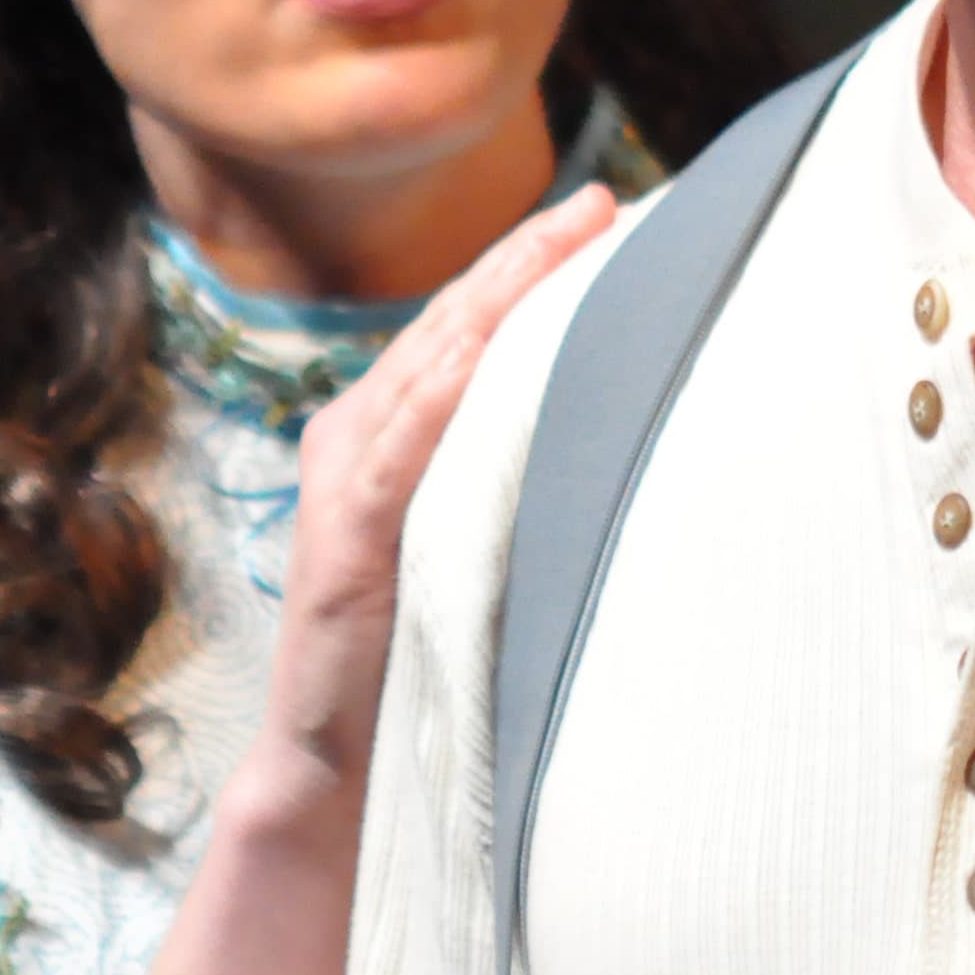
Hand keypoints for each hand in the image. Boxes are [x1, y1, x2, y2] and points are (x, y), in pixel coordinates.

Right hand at [260, 184, 618, 782]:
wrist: (345, 769)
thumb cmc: (432, 656)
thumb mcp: (484, 542)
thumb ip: (521, 476)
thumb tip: (631, 423)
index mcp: (388, 430)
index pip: (465, 327)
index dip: (527, 266)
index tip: (604, 214)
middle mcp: (356, 436)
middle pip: (450, 325)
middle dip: (522, 260)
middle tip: (599, 205)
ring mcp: (344, 480)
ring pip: (428, 363)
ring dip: (496, 298)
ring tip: (562, 244)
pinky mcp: (343, 535)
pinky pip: (399, 444)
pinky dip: (444, 389)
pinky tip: (488, 346)